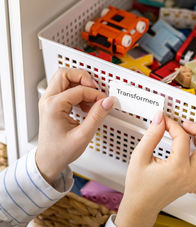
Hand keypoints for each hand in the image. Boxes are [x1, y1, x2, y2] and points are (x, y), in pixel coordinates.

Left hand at [36, 68, 113, 183]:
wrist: (48, 161)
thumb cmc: (60, 151)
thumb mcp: (83, 135)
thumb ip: (97, 116)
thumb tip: (107, 102)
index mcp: (53, 106)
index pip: (79, 90)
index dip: (95, 94)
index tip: (104, 102)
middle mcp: (48, 100)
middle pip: (65, 73)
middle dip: (83, 78)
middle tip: (95, 88)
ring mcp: (48, 101)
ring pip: (64, 78)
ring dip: (80, 84)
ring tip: (90, 99)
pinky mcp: (52, 104)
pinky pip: (65, 88)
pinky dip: (77, 91)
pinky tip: (85, 104)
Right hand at [115, 112, 195, 226]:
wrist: (140, 205)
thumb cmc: (139, 185)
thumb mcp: (140, 156)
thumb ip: (152, 135)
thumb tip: (160, 119)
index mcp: (177, 167)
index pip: (183, 137)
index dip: (173, 124)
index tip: (165, 122)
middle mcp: (190, 175)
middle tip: (187, 126)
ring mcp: (195, 181)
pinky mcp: (195, 186)